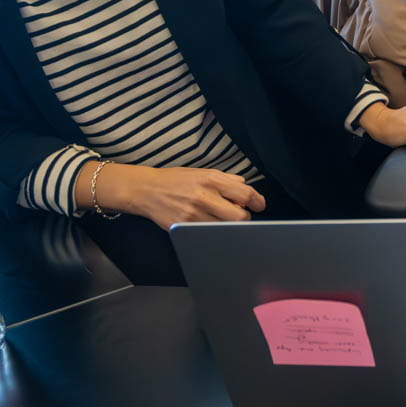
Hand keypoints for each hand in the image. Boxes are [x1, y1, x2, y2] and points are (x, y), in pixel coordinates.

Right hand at [97, 164, 266, 229]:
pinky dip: (214, 232)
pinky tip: (211, 226)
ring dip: (229, 226)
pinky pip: (208, 234)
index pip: (245, 193)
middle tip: (240, 214)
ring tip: (223, 219)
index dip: (257, 201)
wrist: (146, 190)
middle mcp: (204, 197)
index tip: (259, 205)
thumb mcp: (201, 172)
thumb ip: (225, 178)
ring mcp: (194, 215)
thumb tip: (244, 184)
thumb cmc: (175, 179)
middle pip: (239, 216)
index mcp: (211, 180)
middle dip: (244, 217)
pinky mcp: (185, 227)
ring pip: (225, 228)